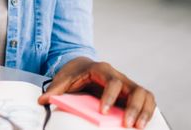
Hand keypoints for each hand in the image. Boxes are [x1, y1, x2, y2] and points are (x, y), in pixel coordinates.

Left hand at [38, 57, 155, 128]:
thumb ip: (55, 90)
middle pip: (134, 88)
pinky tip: (142, 124)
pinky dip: (148, 111)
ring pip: (144, 94)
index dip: (109, 96)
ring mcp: (127, 84)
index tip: (103, 112)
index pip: (112, 81)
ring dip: (144, 111)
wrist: (82, 66)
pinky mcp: (132, 93)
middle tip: (126, 124)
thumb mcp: (64, 79)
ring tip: (137, 126)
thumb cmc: (74, 73)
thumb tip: (42, 100)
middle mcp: (118, 75)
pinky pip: (147, 100)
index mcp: (102, 69)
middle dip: (132, 107)